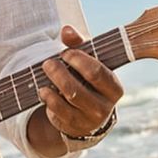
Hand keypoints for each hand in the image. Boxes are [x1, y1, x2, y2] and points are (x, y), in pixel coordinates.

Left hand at [36, 24, 123, 138]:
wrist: (87, 114)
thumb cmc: (88, 81)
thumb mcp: (88, 62)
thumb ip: (78, 45)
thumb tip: (66, 30)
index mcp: (114, 88)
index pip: (97, 72)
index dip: (78, 60)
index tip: (65, 53)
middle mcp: (105, 107)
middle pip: (78, 88)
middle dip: (60, 73)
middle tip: (48, 62)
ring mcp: (89, 120)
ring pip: (67, 101)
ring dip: (52, 84)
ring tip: (45, 74)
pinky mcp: (74, 128)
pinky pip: (58, 113)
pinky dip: (49, 99)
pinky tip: (43, 90)